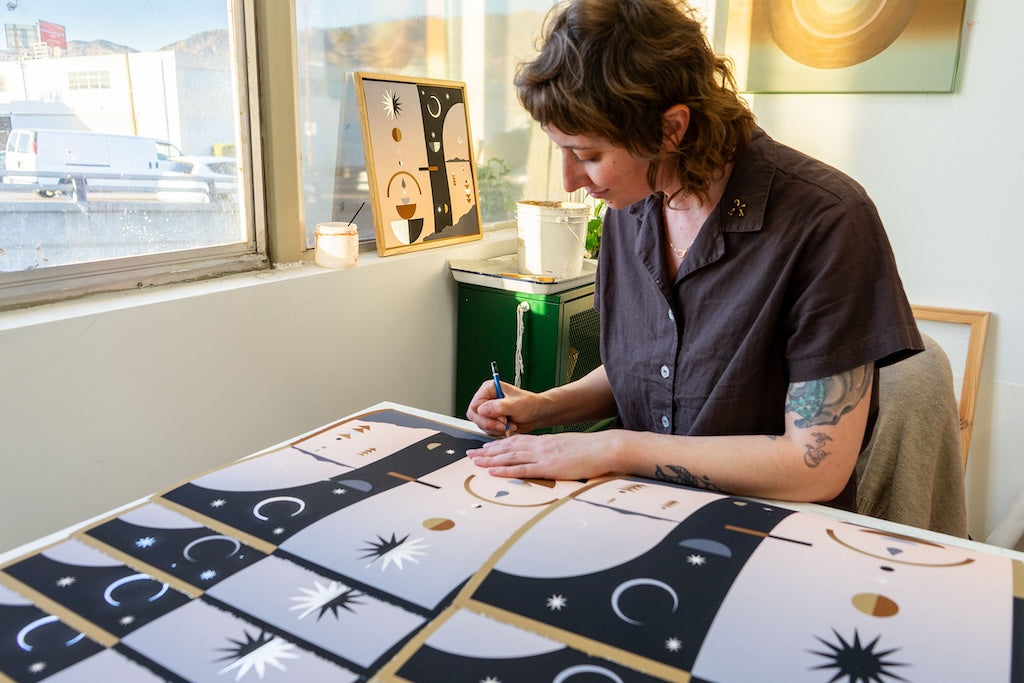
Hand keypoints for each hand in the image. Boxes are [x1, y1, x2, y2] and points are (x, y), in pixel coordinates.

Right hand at [466, 379, 544, 436]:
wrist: (538, 414)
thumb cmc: (530, 404)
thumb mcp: (516, 405)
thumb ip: (499, 407)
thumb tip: (482, 410)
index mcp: (489, 389)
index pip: (475, 405)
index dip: (486, 415)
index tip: (501, 418)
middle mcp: (486, 399)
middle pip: (475, 416)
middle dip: (490, 424)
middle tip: (504, 424)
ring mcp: (488, 410)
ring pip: (481, 424)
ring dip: (495, 429)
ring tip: (509, 424)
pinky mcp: (492, 420)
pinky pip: (487, 430)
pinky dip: (497, 432)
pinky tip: (508, 427)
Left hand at [466, 431, 619, 480]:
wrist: (604, 448)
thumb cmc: (590, 450)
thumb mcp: (567, 447)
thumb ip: (554, 452)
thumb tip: (548, 459)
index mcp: (544, 441)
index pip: (515, 441)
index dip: (497, 445)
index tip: (484, 448)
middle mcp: (539, 446)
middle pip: (507, 448)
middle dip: (487, 452)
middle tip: (470, 454)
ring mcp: (543, 456)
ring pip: (510, 457)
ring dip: (490, 460)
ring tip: (475, 462)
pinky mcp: (548, 467)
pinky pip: (522, 469)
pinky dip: (506, 470)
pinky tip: (493, 472)